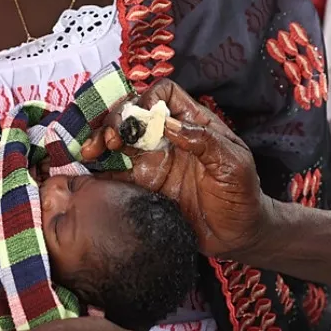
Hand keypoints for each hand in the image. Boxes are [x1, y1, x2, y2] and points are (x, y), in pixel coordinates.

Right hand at [83, 79, 269, 258]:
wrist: (238, 236)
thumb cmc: (243, 195)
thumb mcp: (233, 163)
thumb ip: (204, 141)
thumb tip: (169, 124)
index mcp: (192, 123)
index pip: (164, 95)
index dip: (148, 99)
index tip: (141, 118)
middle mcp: (168, 138)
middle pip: (134, 114)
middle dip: (116, 119)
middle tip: (110, 138)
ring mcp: (153, 162)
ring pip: (119, 140)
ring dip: (101, 140)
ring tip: (90, 151)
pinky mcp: (143, 187)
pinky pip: (115, 174)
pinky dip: (97, 170)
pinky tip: (87, 171)